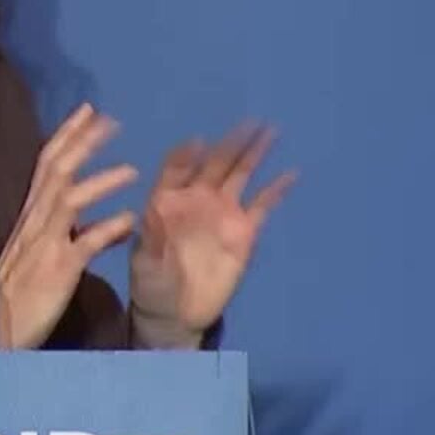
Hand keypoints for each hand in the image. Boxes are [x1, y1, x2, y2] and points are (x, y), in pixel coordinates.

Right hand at [0, 102, 139, 349]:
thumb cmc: (13, 293)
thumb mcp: (37, 253)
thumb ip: (64, 232)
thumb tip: (97, 218)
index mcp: (31, 216)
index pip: (47, 163)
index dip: (69, 135)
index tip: (89, 111)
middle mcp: (36, 222)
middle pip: (57, 170)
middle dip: (83, 142)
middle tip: (110, 120)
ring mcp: (46, 244)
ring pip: (69, 200)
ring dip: (100, 181)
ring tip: (131, 169)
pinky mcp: (58, 269)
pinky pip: (84, 244)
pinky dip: (107, 229)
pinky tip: (130, 220)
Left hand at [130, 122, 295, 341]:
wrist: (174, 313)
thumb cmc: (151, 284)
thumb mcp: (145, 260)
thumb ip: (153, 233)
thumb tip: (160, 203)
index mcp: (166, 200)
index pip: (177, 167)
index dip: (187, 154)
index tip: (199, 141)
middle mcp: (196, 198)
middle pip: (215, 162)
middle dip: (231, 142)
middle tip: (250, 121)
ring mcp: (221, 212)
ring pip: (240, 175)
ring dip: (253, 153)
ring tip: (270, 130)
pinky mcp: (243, 232)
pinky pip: (262, 205)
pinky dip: (275, 189)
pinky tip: (290, 172)